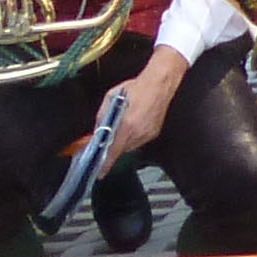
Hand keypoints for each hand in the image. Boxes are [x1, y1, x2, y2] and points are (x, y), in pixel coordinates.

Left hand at [107, 50, 184, 166]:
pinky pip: (139, 141)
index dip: (106, 163)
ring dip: (122, 141)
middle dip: (112, 147)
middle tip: (106, 141)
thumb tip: (97, 130)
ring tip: (122, 127)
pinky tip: (132, 124)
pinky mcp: (153, 133)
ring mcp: (147, 134)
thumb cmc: (135, 88)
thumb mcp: (110, 98)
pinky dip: (132, 136)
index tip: (100, 173)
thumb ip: (102, 116)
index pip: (113, 150)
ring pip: (130, 146)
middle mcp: (138, 133)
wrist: (159, 84)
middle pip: (120, 149)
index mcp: (126, 125)